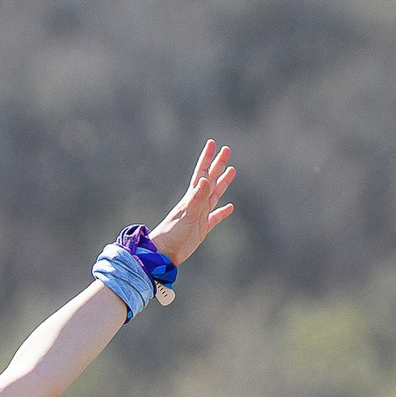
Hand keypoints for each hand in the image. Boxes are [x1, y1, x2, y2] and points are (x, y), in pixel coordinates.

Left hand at [151, 139, 236, 267]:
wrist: (163, 253)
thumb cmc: (172, 234)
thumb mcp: (187, 215)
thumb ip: (196, 198)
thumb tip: (205, 179)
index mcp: (192, 197)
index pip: (202, 173)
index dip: (207, 158)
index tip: (212, 143)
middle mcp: (197, 203)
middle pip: (211, 179)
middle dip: (218, 164)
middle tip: (226, 150)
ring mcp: (200, 215)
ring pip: (215, 195)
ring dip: (223, 183)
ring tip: (232, 171)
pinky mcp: (202, 229)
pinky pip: (215, 217)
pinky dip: (223, 212)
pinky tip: (230, 208)